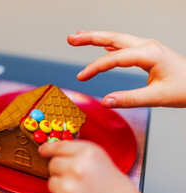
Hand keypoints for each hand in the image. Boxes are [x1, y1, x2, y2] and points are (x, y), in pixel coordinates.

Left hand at [39, 140, 161, 192]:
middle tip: (77, 181)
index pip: (58, 146)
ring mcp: (66, 187)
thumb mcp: (105, 164)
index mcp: (89, 153)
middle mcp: (76, 167)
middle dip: (61, 171)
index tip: (43, 150)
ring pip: (52, 182)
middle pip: (53, 164)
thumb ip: (83, 156)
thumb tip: (60, 153)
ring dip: (61, 188)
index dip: (49, 148)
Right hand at [68, 31, 185, 107]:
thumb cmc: (185, 89)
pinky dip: (108, 44)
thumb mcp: (157, 97)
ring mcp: (147, 47)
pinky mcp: (147, 53)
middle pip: (112, 37)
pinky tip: (102, 46)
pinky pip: (123, 45)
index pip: (114, 58)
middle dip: (89, 37)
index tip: (81, 77)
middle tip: (71, 38)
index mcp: (149, 54)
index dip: (95, 67)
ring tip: (79, 38)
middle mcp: (147, 46)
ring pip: (116, 38)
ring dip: (96, 37)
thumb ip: (129, 99)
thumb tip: (105, 101)